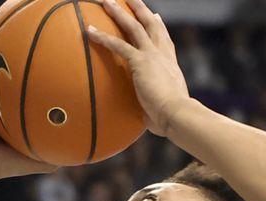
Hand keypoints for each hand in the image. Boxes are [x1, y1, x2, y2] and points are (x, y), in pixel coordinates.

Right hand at [0, 39, 55, 184]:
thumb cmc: (8, 165)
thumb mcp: (40, 160)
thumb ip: (59, 153)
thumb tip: (84, 152)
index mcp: (11, 120)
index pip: (25, 98)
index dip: (36, 85)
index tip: (51, 70)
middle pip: (7, 80)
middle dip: (15, 64)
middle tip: (29, 45)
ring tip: (2, 33)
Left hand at [88, 0, 189, 136]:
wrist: (176, 113)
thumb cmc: (172, 119)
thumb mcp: (166, 109)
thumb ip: (157, 108)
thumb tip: (154, 123)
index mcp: (171, 64)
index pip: (164, 40)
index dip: (159, 27)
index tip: (156, 16)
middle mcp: (162, 55)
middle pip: (150, 25)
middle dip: (139, 9)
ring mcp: (151, 56)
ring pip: (133, 27)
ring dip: (118, 12)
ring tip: (105, 0)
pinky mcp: (140, 61)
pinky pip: (118, 45)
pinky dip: (103, 37)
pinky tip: (89, 31)